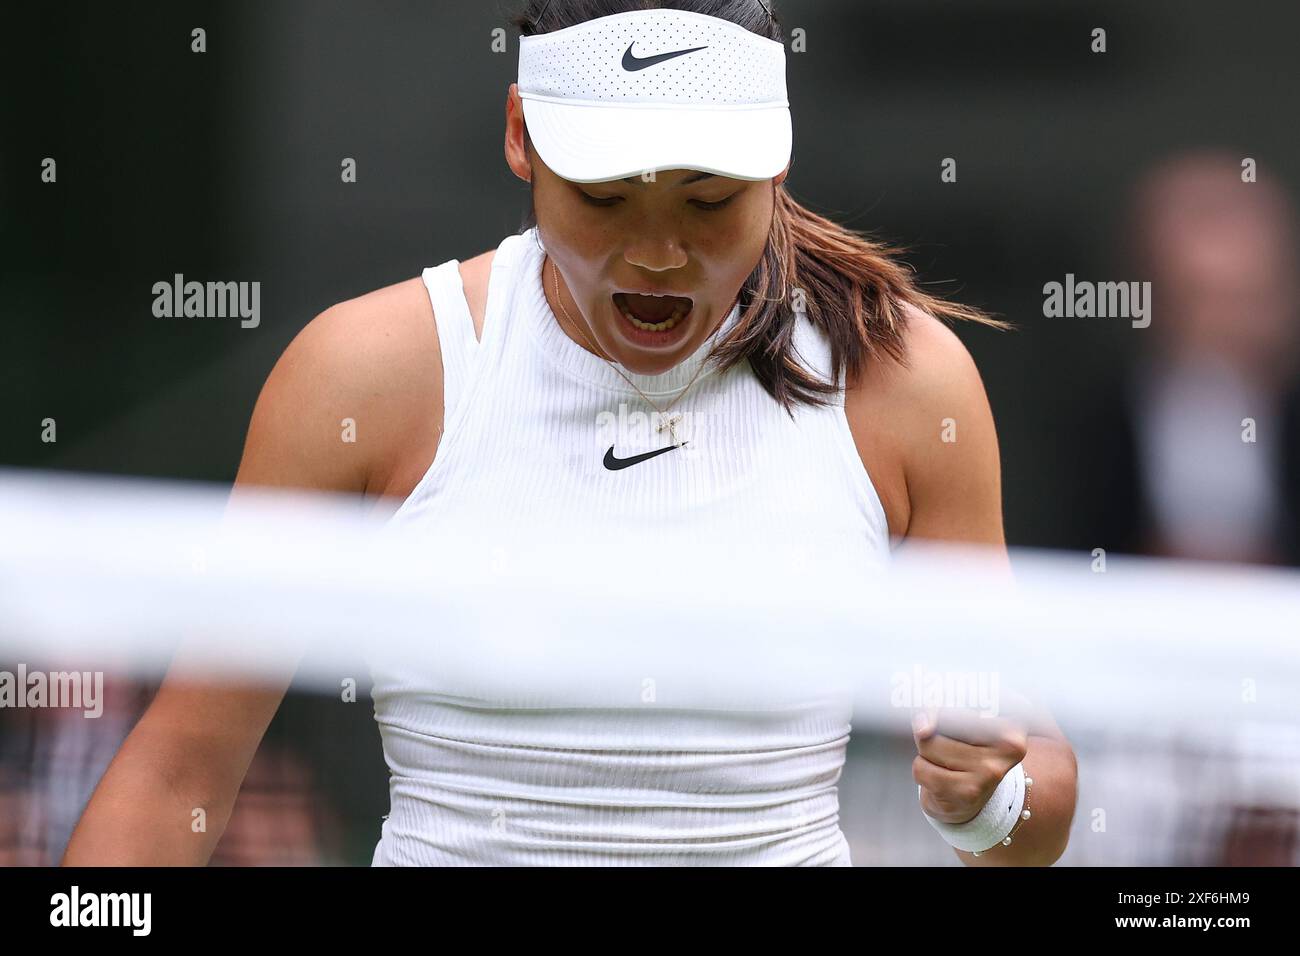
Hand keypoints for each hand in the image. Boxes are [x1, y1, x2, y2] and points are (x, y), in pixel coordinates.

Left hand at [912, 703, 1029, 824]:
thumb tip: (922, 726)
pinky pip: (922, 769)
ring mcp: (990, 770)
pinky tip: (940, 777)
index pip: (970, 693)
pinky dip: (922, 771)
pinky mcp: (967, 792)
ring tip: (945, 760)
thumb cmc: (965, 750)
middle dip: (933, 726)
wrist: (969, 800)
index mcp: (1013, 719)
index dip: (945, 694)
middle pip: (945, 716)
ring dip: (925, 751)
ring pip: (928, 743)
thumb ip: (943, 707)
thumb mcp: (963, 720)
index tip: (937, 692)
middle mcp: (1009, 745)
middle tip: (948, 739)